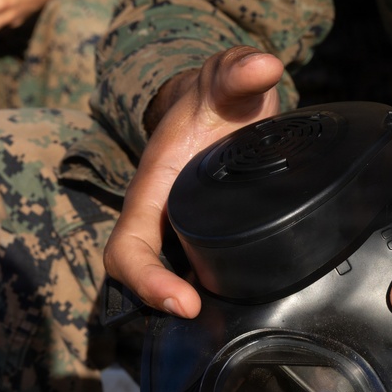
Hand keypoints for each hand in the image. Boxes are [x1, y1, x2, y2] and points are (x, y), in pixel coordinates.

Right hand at [103, 47, 284, 318]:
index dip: (146, 280)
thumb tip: (263, 66)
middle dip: (166, 305)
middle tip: (211, 322)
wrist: (224, 103)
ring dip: (193, 307)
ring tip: (235, 325)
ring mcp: (184, 232)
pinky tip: (253, 309)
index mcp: (155, 189)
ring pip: (173, 281)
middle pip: (145, 276)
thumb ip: (239, 72)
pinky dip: (219, 295)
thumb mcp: (227, 82)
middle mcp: (162, 218)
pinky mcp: (210, 239)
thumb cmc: (219, 97)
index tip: (184, 302)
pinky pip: (203, 275)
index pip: (128, 247)